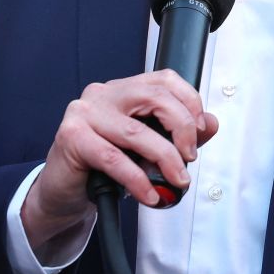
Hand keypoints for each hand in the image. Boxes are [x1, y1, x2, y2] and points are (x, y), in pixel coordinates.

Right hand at [21, 71, 218, 255]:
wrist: (64, 191)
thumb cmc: (104, 166)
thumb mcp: (148, 149)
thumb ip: (179, 134)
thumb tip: (210, 124)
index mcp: (124, 89)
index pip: (165, 80)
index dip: (190, 102)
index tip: (199, 131)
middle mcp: (104, 94)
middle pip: (155, 97)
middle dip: (181, 129)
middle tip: (189, 158)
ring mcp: (84, 112)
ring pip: (136, 132)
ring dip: (164, 160)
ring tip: (176, 181)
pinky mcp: (72, 137)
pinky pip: (113, 159)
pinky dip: (137, 180)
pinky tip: (149, 194)